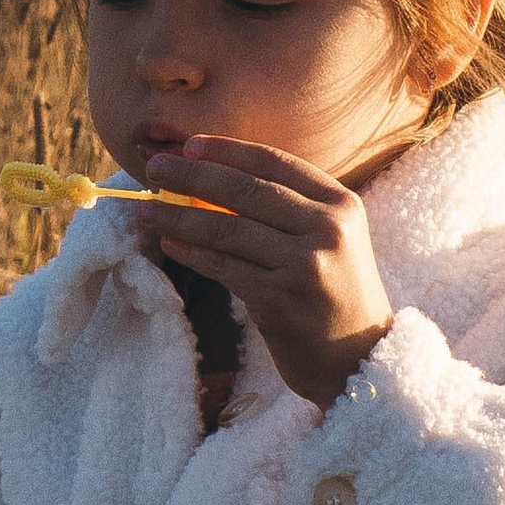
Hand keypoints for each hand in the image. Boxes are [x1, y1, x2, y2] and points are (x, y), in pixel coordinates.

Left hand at [133, 135, 393, 408]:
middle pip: (247, 189)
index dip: (227, 150)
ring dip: (180, 216)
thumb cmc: (333, 295)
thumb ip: (286, 210)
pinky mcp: (281, 300)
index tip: (189, 144)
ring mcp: (305, 265)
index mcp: (341, 204)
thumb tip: (210, 180)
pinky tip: (170, 243)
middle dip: (193, 175)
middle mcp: (327, 229)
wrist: (359, 360)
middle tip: (155, 167)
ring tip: (146, 210)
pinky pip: (225, 268)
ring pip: (228, 229)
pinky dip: (192, 253)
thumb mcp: (328, 240)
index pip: (275, 162)